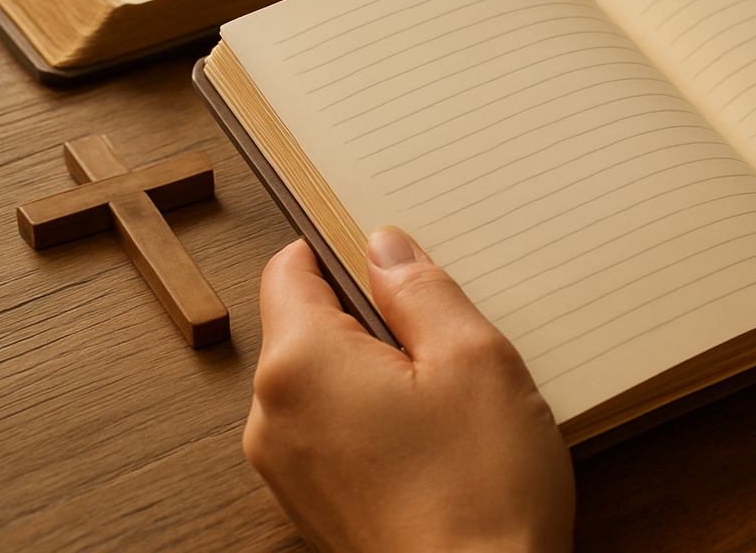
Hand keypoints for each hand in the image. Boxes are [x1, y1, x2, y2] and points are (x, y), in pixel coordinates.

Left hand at [243, 232, 574, 552]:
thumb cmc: (481, 494)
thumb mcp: (473, 358)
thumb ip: (422, 290)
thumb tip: (385, 249)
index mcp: (299, 366)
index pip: (289, 269)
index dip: (343, 247)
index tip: (391, 251)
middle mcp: (273, 419)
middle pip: (310, 326)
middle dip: (376, 318)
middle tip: (450, 333)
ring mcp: (289, 472)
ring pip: (329, 383)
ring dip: (383, 372)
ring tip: (453, 395)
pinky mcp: (316, 508)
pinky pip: (338, 434)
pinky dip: (380, 421)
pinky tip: (440, 440)